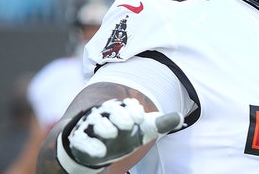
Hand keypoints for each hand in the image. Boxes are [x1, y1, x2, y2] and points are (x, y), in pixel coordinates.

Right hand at [58, 98, 183, 171]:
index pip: (126, 105)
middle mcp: (104, 114)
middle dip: (118, 115)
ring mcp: (90, 127)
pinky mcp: (79, 140)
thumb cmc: (124, 136)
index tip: (139, 119)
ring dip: (103, 127)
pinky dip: (90, 145)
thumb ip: (160, 123)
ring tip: (113, 134)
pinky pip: (81, 140)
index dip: (132, 110)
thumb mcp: (143, 130)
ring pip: (94, 121)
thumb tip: (180, 117)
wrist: (101, 151)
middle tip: (127, 124)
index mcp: (120, 109)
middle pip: (109, 109)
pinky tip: (100, 152)